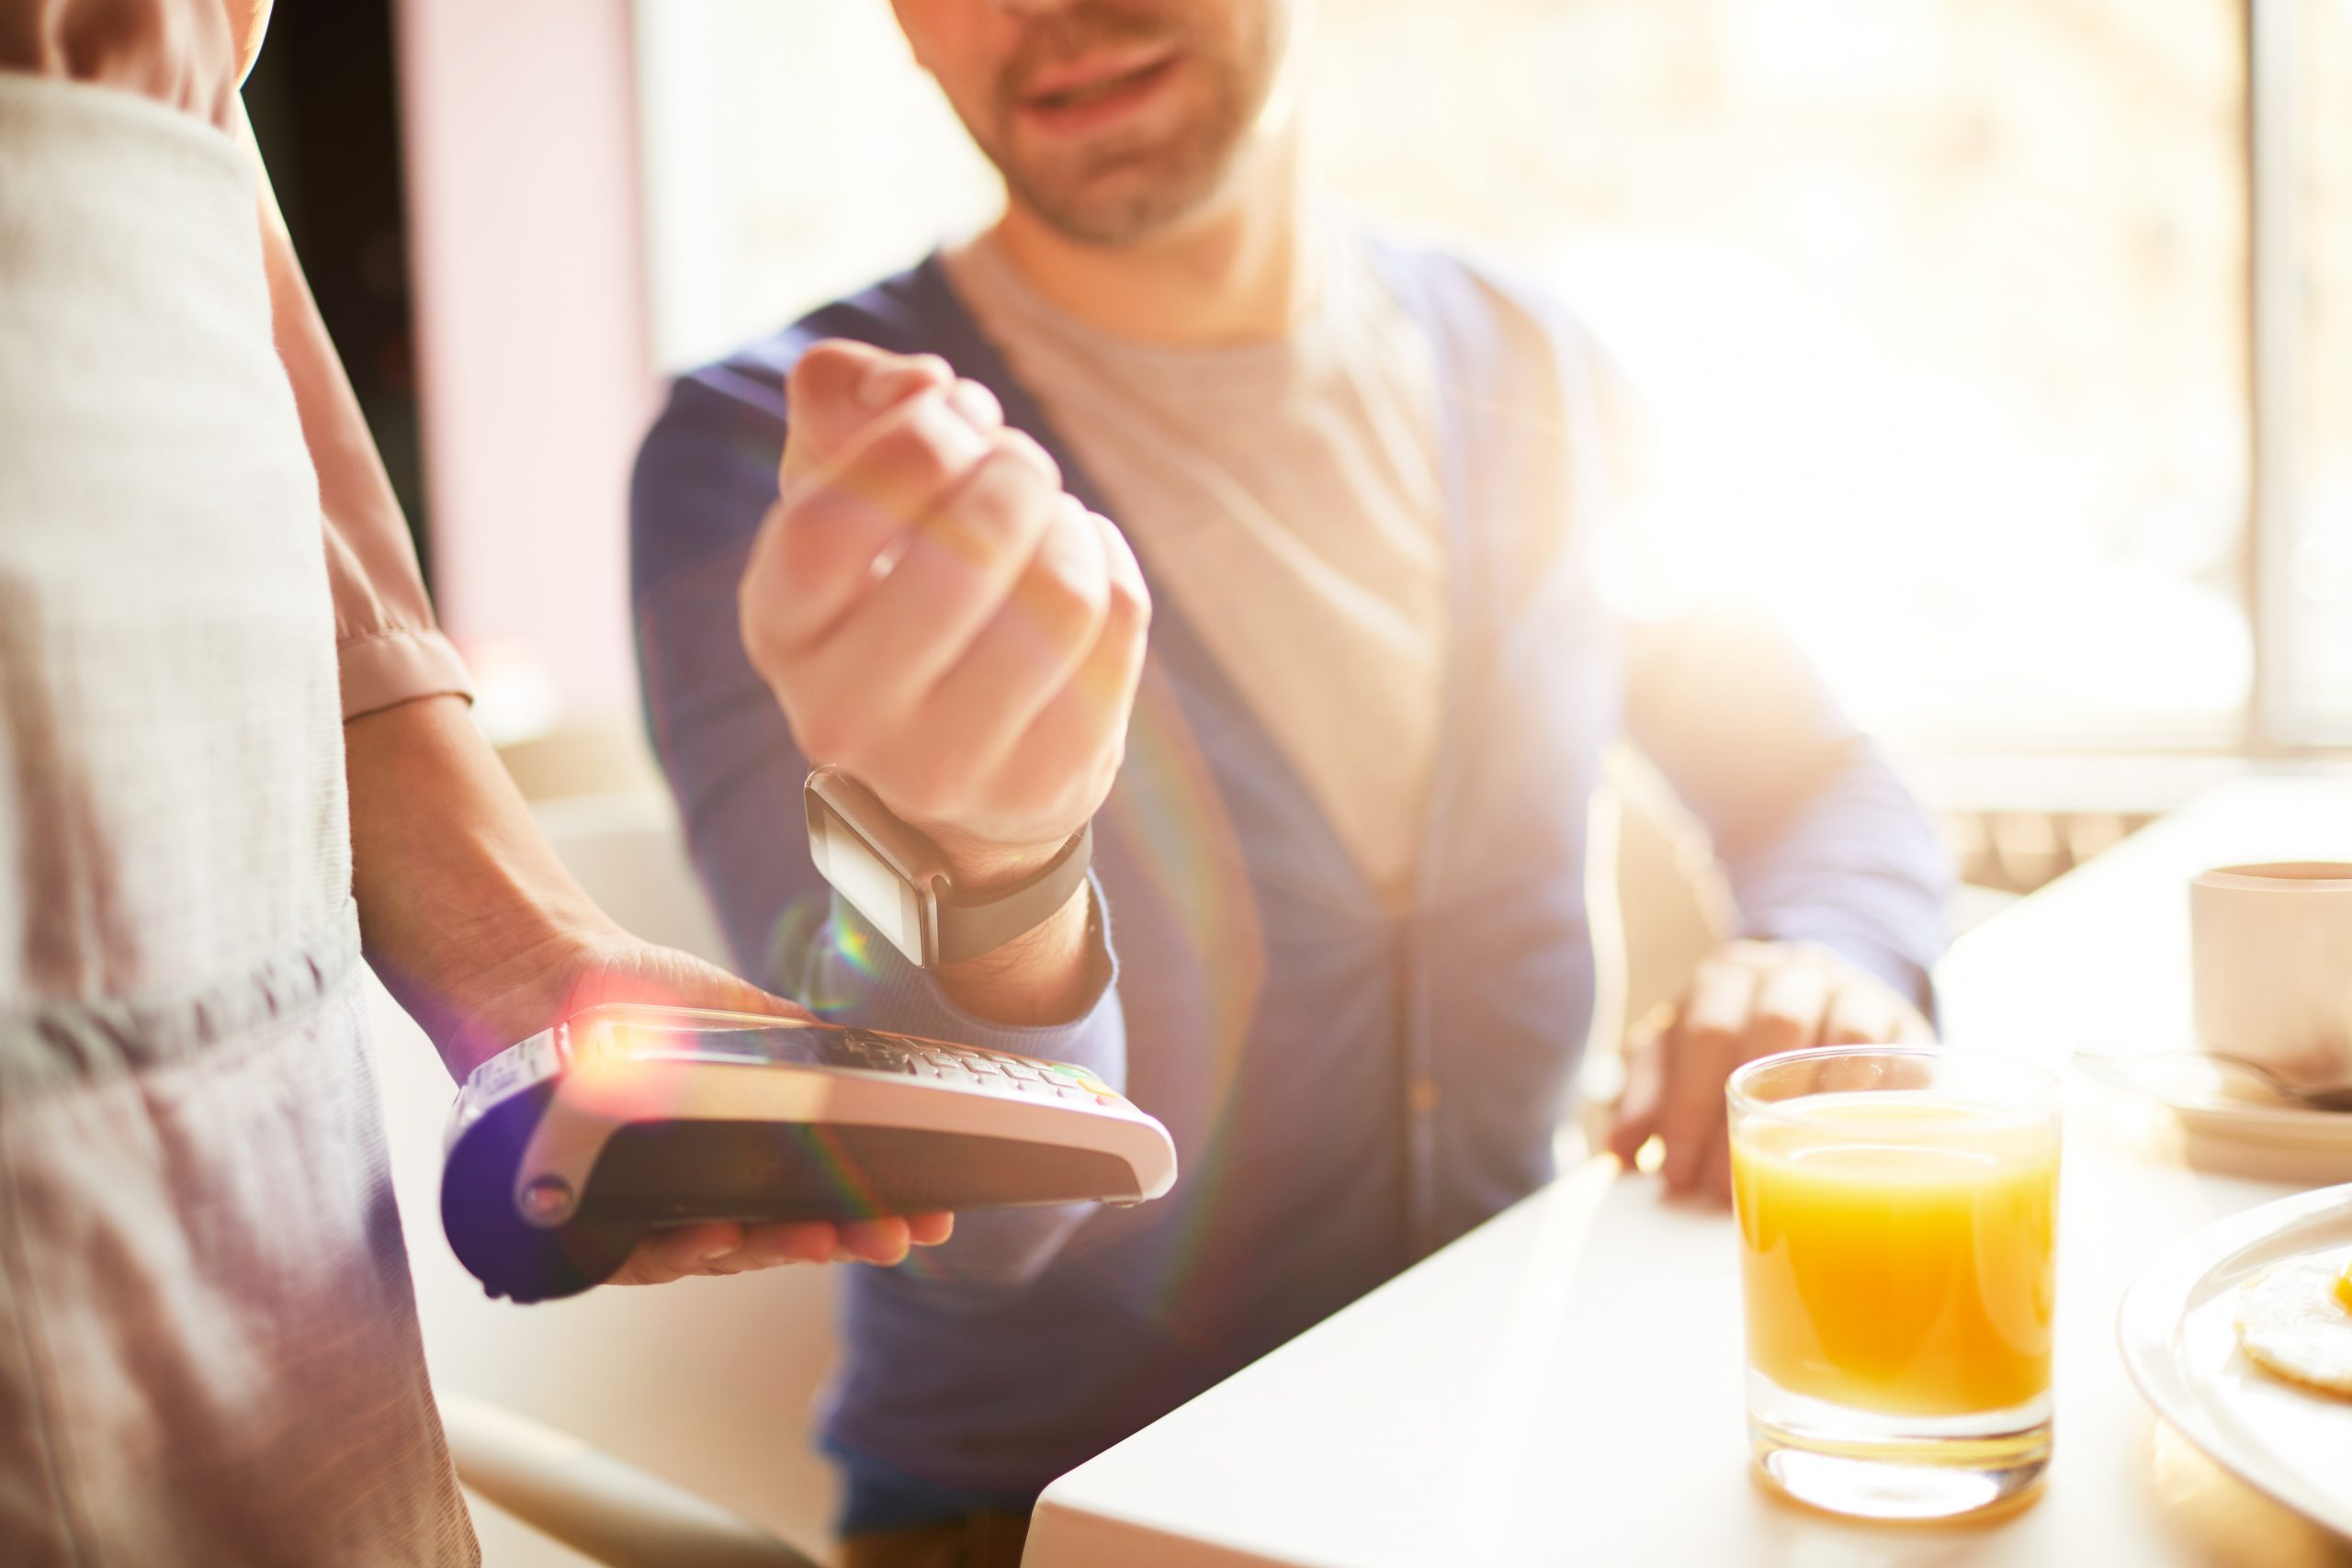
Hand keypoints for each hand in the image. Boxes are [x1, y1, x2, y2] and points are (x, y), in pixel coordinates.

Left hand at [439, 927, 956, 1284]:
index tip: (928, 1214)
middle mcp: (705, 1193)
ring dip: (781, 1250)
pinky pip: (642, 1259)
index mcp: (748, 1154)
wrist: (545, 982)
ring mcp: (654, 1215)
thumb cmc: (636, 1000)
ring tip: (828, 1238)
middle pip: (788, 1236)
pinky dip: (684, 1252)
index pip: (822, 1196)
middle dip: (850, 1240)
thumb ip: (807, 1051)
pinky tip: (716, 1233)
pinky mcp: (592, 1230)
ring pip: (726, 1253)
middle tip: (895, 1235)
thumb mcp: (744, 1022)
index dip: (875, 1210)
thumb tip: (883, 1066)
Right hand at [741, 340, 1148, 891]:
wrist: (954, 755)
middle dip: (1014, 470)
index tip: (953, 411)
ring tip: (1049, 517)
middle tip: (1017, 460)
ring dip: (1068, 521)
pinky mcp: (1042, 782)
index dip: (912, 442)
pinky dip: (1111, 562)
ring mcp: (945, 765)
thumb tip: (922, 385)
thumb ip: (846, 395)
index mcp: (779, 628)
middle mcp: (843, 714)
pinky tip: (1081, 567)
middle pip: (967, 553)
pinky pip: (1116, 625)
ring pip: (1059, 595)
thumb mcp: (840, 481)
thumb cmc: (890, 579)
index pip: (831, 527)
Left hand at [1604, 939, 1932, 1203]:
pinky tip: (1857, 1150)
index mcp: (1728, 976)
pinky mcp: (1907, 1026)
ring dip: (1818, 1107)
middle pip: (1774, 1026)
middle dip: (1743, 1112)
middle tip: (1718, 1190)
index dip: (1687, 1105)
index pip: (1705, 1030)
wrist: (1819, 991)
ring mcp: (1856, 992)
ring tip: (1790, 1174)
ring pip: (1847, 1033)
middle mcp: (1794, 972)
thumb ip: (1650, 1092)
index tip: (1674, 1175)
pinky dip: (1883, 1100)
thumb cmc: (1735, 1035)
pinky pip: (1905, 1056)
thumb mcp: (1680, 1051)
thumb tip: (1621, 1152)